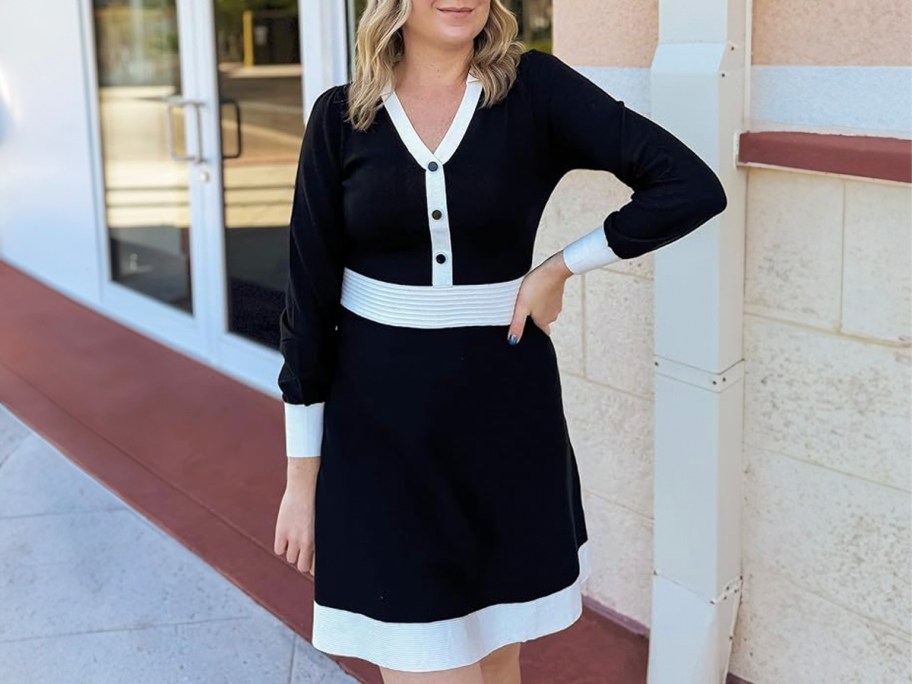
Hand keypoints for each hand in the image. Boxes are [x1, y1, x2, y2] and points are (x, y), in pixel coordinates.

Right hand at [274, 459, 318, 574]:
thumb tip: (318, 549)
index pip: (317, 566)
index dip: (315, 568)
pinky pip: (279, 550)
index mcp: (321, 541)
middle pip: (302, 566)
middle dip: (303, 561)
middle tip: (304, 553)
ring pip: (291, 558)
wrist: (305, 487)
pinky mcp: (282, 531)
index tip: (314, 565)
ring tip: (296, 540)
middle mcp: (307, 542)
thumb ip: (320, 537)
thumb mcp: (325, 522)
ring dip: (293, 552)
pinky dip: (282, 546)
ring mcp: (294, 537)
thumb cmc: (319, 500)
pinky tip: (286, 537)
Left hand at [507, 251, 572, 343]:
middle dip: (532, 319)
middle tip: (521, 311)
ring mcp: (556, 305)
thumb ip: (517, 324)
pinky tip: (535, 292)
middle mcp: (552, 316)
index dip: (532, 334)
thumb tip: (512, 341)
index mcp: (543, 322)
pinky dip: (541, 299)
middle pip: (541, 322)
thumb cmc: (536, 287)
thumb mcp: (522, 306)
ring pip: (544, 311)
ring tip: (526, 301)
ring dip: (536, 308)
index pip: (540, 334)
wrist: (553, 269)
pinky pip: (547, 301)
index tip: (525, 329)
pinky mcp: (557, 295)